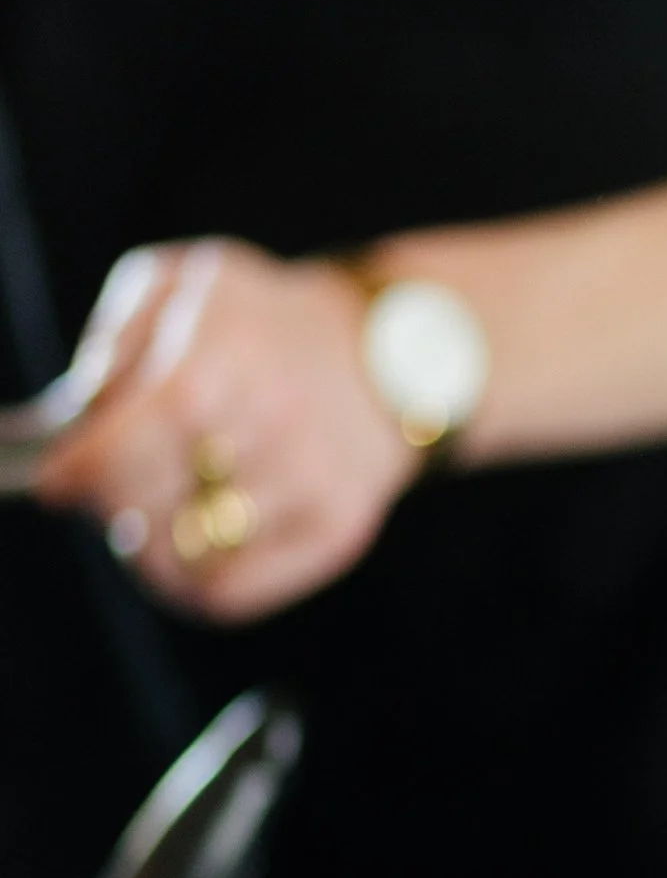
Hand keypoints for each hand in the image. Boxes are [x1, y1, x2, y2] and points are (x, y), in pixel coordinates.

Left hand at [33, 240, 417, 621]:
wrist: (395, 351)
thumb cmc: (269, 320)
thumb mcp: (185, 284)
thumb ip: (116, 343)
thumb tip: (78, 424)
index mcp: (218, 364)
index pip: (115, 454)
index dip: (75, 474)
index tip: (60, 479)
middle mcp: (268, 430)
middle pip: (142, 509)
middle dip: (113, 501)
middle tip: (119, 485)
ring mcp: (308, 488)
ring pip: (182, 562)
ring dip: (152, 544)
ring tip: (160, 512)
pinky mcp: (335, 532)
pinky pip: (232, 593)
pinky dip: (196, 581)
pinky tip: (196, 546)